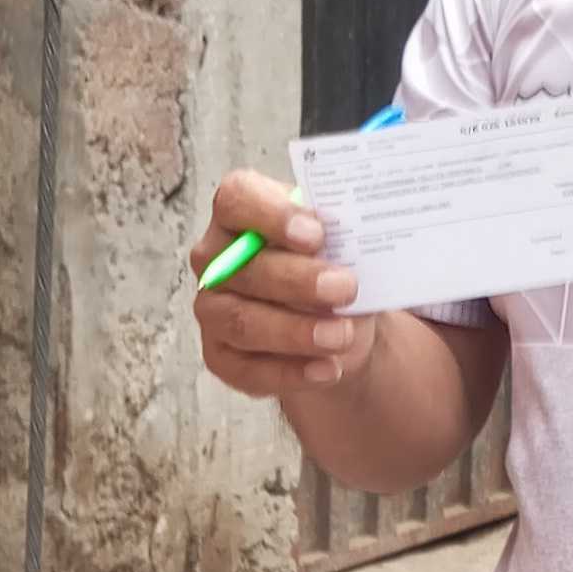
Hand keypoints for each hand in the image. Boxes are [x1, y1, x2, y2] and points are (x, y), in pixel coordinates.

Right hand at [191, 171, 375, 399]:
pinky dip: (290, 372)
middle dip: (297, 281)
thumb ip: (342, 235)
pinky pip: (246, 368)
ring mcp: (212, 308)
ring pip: (242, 321)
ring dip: (294, 332)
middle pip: (244, 268)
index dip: (272, 216)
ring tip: (341, 337)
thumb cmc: (333, 262)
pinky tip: (327, 369)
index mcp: (240, 212)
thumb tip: (360, 245)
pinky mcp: (220, 355)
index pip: (237, 199)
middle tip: (345, 289)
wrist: (338, 317)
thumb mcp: (343, 240)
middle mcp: (215, 258)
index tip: (316, 235)